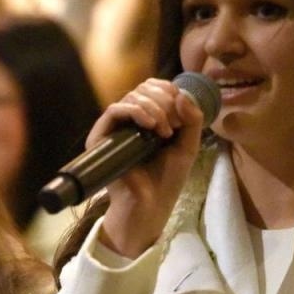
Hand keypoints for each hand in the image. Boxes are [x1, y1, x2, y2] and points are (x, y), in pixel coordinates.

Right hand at [92, 78, 204, 257]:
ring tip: (165, 132)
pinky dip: (136, 111)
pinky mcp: (100, 137)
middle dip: (164, 101)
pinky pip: (115, 110)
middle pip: (143, 88)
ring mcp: (114, 128)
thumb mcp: (188, 146)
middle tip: (174, 125)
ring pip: (131, 97)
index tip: (182, 112)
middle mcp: (129, 120)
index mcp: (148, 118)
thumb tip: (181, 93)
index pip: (153, 88)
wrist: (150, 205)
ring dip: (154, 108)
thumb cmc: (167, 179)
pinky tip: (150, 126)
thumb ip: (192, 120)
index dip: (169, 91)